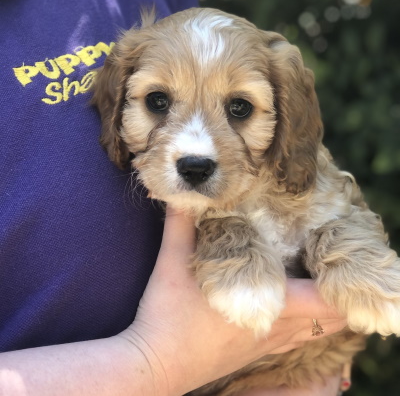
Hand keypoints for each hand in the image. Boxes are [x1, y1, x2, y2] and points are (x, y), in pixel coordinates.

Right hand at [120, 207, 346, 395]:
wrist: (152, 365)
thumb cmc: (166, 315)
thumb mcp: (172, 262)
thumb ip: (181, 223)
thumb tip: (185, 193)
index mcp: (265, 306)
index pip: (323, 302)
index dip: (341, 286)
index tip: (337, 262)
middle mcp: (272, 329)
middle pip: (327, 321)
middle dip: (338, 297)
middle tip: (332, 269)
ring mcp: (264, 346)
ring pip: (312, 334)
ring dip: (322, 314)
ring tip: (320, 288)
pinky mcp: (252, 356)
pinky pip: (292, 344)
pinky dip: (304, 330)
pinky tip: (294, 316)